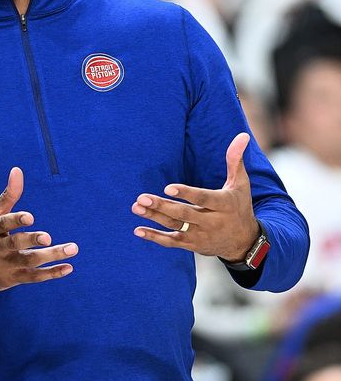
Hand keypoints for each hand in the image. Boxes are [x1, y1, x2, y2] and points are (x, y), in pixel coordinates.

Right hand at [0, 167, 76, 301]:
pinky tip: (68, 267)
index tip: (30, 217)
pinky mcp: (14, 278)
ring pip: (29, 261)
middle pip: (15, 244)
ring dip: (51, 256)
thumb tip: (17, 170)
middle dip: (31, 240)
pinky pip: (34, 277)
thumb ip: (8, 194)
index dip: (15, 221)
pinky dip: (52, 273)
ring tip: (72, 248)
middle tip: (47, 237)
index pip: (2, 224)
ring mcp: (5, 265)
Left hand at [131, 132, 258, 260]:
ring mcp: (201, 235)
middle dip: (162, 206)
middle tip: (142, 197)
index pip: (203, 198)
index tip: (167, 188)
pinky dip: (155, 237)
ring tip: (136, 207)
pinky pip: (172, 241)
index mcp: (223, 205)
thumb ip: (235, 160)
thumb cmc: (239, 206)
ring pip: (175, 226)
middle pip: (184, 214)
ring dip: (154, 218)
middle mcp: (212, 222)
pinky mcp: (192, 245)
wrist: (244, 242)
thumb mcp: (240, 184)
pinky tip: (138, 230)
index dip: (186, 194)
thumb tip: (242, 135)